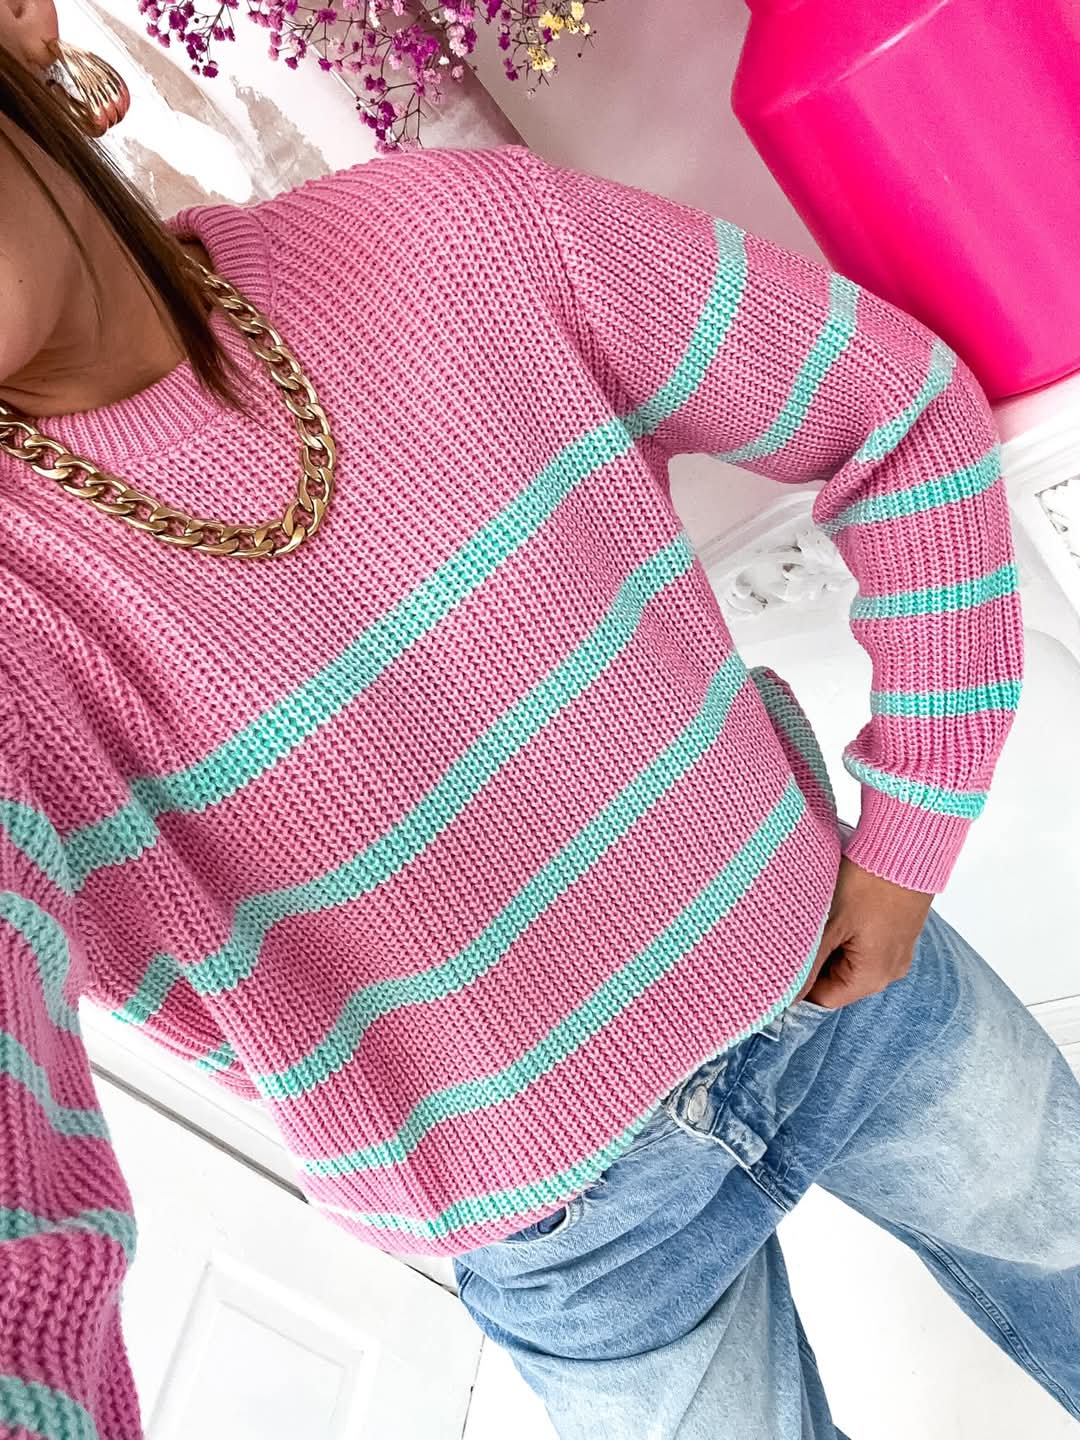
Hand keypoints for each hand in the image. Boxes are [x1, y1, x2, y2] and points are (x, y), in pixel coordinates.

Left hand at [798, 856, 932, 1008]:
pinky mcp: (900, 932)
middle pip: (839, 980)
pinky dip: (848, 933)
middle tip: (798, 932)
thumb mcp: (829, 924)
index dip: (799, 982)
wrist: (908, 848)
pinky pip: (866, 944)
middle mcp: (890, 971)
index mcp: (873, 977)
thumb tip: (786, 993)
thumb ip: (807, 963)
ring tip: (818, 918)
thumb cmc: (867, 884)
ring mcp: (898, 951)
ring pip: (851, 960)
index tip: (782, 958)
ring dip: (831, 944)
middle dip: (816, 960)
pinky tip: (839, 910)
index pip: (824, 998)